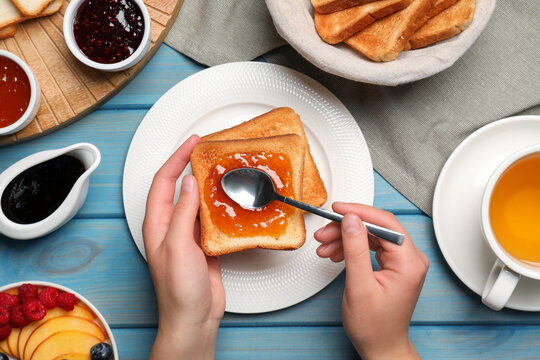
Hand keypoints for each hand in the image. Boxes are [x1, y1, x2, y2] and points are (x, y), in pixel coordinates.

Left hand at [143, 135, 224, 359]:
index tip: (192, 143)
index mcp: (157, 223)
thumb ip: (183, 212)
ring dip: (208, 185)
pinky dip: (220, 206)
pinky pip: (211, 217)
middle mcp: (171, 225)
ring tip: (222, 170)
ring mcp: (188, 234)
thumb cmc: (178, 290)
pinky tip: (230, 201)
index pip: (163, 181)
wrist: (194, 317)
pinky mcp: (205, 244)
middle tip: (209, 151)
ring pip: (197, 201)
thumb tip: (188, 182)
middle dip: (192, 166)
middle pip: (179, 187)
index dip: (176, 158)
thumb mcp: (178, 245)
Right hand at [314, 202, 428, 359]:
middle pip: (376, 228)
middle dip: (346, 228)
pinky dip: (351, 247)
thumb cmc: (375, 326)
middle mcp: (411, 259)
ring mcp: (403, 262)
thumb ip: (355, 249)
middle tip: (324, 233)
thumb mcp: (359, 286)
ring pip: (371, 236)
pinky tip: (335, 253)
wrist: (380, 346)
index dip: (358, 212)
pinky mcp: (394, 265)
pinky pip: (371, 246)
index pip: (385, 224)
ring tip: (324, 246)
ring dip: (345, 238)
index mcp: (409, 262)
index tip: (337, 209)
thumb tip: (351, 220)